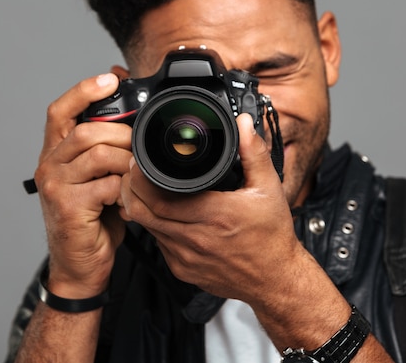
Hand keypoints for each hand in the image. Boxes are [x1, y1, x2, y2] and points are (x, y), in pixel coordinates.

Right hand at [33, 72, 130, 297]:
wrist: (81, 265)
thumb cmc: (93, 219)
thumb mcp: (99, 178)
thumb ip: (107, 151)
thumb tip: (132, 120)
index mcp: (55, 153)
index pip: (61, 110)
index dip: (84, 90)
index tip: (111, 79)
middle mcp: (50, 165)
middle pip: (88, 130)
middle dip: (124, 135)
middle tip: (141, 151)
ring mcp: (56, 186)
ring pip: (99, 153)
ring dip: (128, 163)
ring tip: (136, 178)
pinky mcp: (68, 206)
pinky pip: (107, 184)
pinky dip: (127, 190)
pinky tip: (130, 201)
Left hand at [120, 113, 301, 303]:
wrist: (274, 279)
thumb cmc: (272, 237)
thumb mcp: (269, 188)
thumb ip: (254, 153)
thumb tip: (243, 125)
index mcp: (214, 215)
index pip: (158, 198)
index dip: (140, 179)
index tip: (139, 163)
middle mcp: (195, 238)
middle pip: (142, 212)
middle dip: (131, 189)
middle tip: (133, 172)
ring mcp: (186, 257)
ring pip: (146, 228)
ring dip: (140, 207)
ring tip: (144, 189)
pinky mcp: (183, 270)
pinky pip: (158, 244)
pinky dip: (155, 226)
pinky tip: (163, 214)